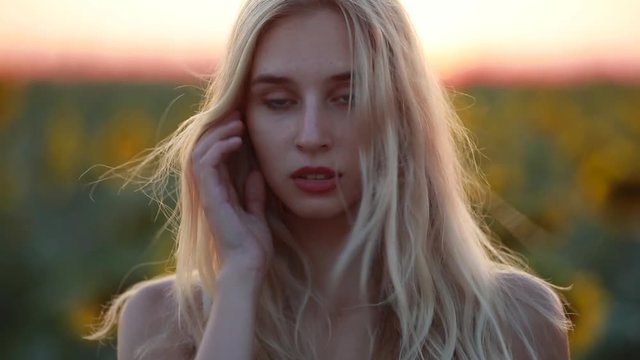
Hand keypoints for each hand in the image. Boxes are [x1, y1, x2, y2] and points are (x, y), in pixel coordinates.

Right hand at [191, 112, 272, 278]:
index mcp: (218, 193)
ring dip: (218, 133)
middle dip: (218, 128)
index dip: (223, 136)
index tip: (242, 121)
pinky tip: (237, 140)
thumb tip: (255, 174)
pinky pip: (205, 164)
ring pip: (199, 151)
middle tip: (238, 114)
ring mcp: (206, 194)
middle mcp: (208, 191)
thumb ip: (253, 195)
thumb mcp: (256, 214)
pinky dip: (219, 148)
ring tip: (238, 123)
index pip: (213, 156)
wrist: (249, 267)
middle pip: (202, 149)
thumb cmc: (253, 247)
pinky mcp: (209, 198)